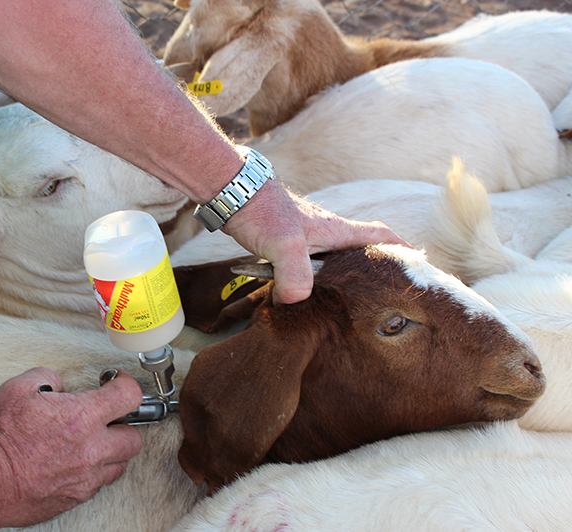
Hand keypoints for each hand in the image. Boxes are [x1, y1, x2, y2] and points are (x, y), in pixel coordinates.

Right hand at [0, 367, 143, 527]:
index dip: (124, 383)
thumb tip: (61, 386)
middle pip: (134, 438)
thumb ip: (48, 377)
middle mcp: (91, 450)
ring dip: (111, 451)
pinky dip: (93, 471)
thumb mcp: (18, 388)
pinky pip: (99, 483)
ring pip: (121, 464)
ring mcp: (86, 478)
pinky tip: (74, 461)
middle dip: (123, 424)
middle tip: (106, 418)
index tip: (115, 382)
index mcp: (81, 417)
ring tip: (90, 442)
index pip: (129, 395)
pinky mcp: (76, 497)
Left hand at [223, 180, 409, 303]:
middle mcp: (325, 234)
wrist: (230, 194)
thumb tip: (298, 300)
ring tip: (342, 303)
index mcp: (336, 231)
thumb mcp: (283, 244)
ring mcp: (305, 240)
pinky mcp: (284, 246)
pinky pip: (304, 267)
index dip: (401, 249)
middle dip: (373, 270)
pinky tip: (297, 297)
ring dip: (337, 279)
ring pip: (330, 262)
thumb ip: (295, 275)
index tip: (417, 264)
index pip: (380, 236)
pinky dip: (307, 282)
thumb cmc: (260, 210)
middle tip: (382, 294)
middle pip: (359, 252)